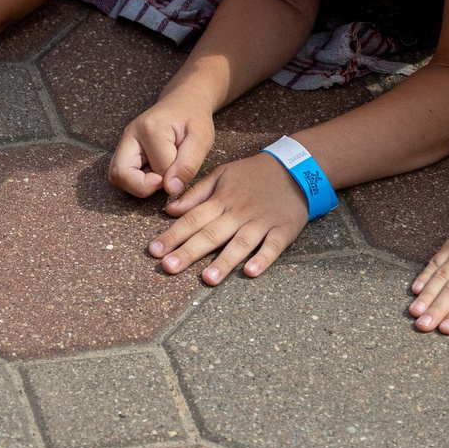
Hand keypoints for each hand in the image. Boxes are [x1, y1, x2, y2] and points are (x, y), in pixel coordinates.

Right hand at [110, 101, 215, 200]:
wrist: (183, 101)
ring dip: (137, 185)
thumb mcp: (201, 140)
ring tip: (159, 175)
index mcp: (151, 129)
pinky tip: (152, 172)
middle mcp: (130, 134)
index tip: (182, 171)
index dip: (173, 179)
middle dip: (143, 187)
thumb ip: (188, 166)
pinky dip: (134, 180)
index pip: (158, 171)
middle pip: (120, 175)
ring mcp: (124, 141)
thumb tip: (170, 189)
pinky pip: (119, 173)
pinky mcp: (123, 148)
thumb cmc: (194, 118)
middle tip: (164, 179)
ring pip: (116, 176)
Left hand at [149, 152, 309, 284]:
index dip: (173, 235)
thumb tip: (170, 210)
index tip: (154, 250)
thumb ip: (196, 194)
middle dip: (189, 251)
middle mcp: (239, 213)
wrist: (294, 168)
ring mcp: (261, 222)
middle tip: (169, 267)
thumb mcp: (222, 175)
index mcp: (222, 200)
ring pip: (240, 243)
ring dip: (224, 261)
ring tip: (208, 279)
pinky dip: (262, 259)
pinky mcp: (283, 230)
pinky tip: (250, 272)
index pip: (193, 219)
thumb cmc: (252, 174)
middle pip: (211, 234)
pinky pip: (272, 246)